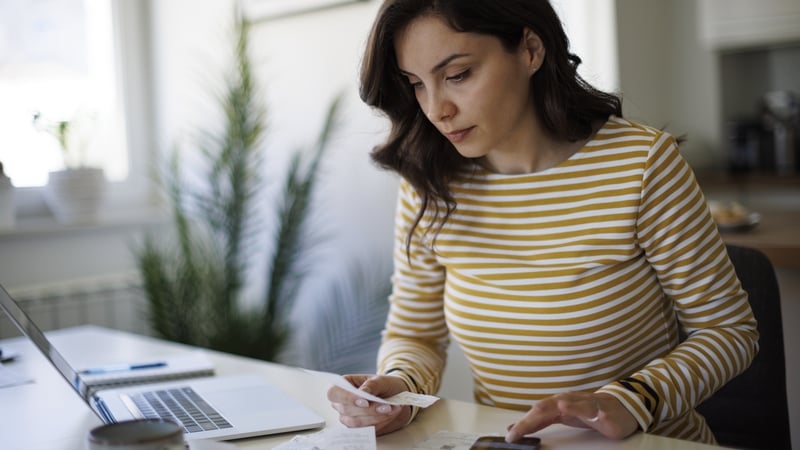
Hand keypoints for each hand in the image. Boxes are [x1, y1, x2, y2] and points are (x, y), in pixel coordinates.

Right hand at [326, 374, 411, 435]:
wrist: (398, 398)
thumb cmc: (386, 386)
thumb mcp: (381, 381)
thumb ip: (371, 385)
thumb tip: (362, 392)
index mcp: (344, 385)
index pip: (334, 393)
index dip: (347, 398)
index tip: (365, 402)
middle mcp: (342, 402)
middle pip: (346, 410)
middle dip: (368, 410)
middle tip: (386, 406)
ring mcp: (348, 417)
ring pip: (355, 422)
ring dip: (375, 418)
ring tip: (390, 410)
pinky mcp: (357, 428)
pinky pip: (364, 430)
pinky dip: (378, 424)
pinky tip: (388, 416)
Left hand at [505, 392, 637, 441]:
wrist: (621, 407)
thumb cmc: (589, 412)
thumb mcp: (562, 418)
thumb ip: (541, 421)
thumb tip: (517, 427)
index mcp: (557, 405)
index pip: (536, 414)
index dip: (522, 424)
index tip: (510, 436)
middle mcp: (567, 401)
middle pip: (544, 409)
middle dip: (528, 420)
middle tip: (515, 432)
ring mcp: (583, 403)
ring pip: (562, 404)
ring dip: (548, 409)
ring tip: (535, 413)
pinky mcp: (599, 409)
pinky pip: (587, 407)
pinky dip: (575, 407)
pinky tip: (566, 407)